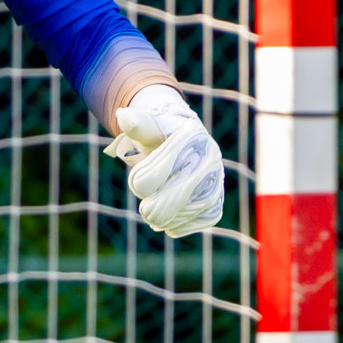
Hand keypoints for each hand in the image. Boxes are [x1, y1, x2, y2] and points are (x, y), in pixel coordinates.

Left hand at [106, 84, 224, 236]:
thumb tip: (125, 117)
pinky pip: (206, 218)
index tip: (138, 183)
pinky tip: (170, 224)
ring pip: (191, 210)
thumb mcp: (144, 127)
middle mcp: (209, 157)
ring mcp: (216, 179)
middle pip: (179, 195)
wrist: (177, 141)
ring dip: (169, 219)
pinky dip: (185, 225)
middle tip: (145, 212)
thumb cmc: (156, 134)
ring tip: (154, 217)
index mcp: (190, 136)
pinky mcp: (217, 197)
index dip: (143, 183)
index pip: (160, 172)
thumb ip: (136, 124)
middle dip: (157, 208)